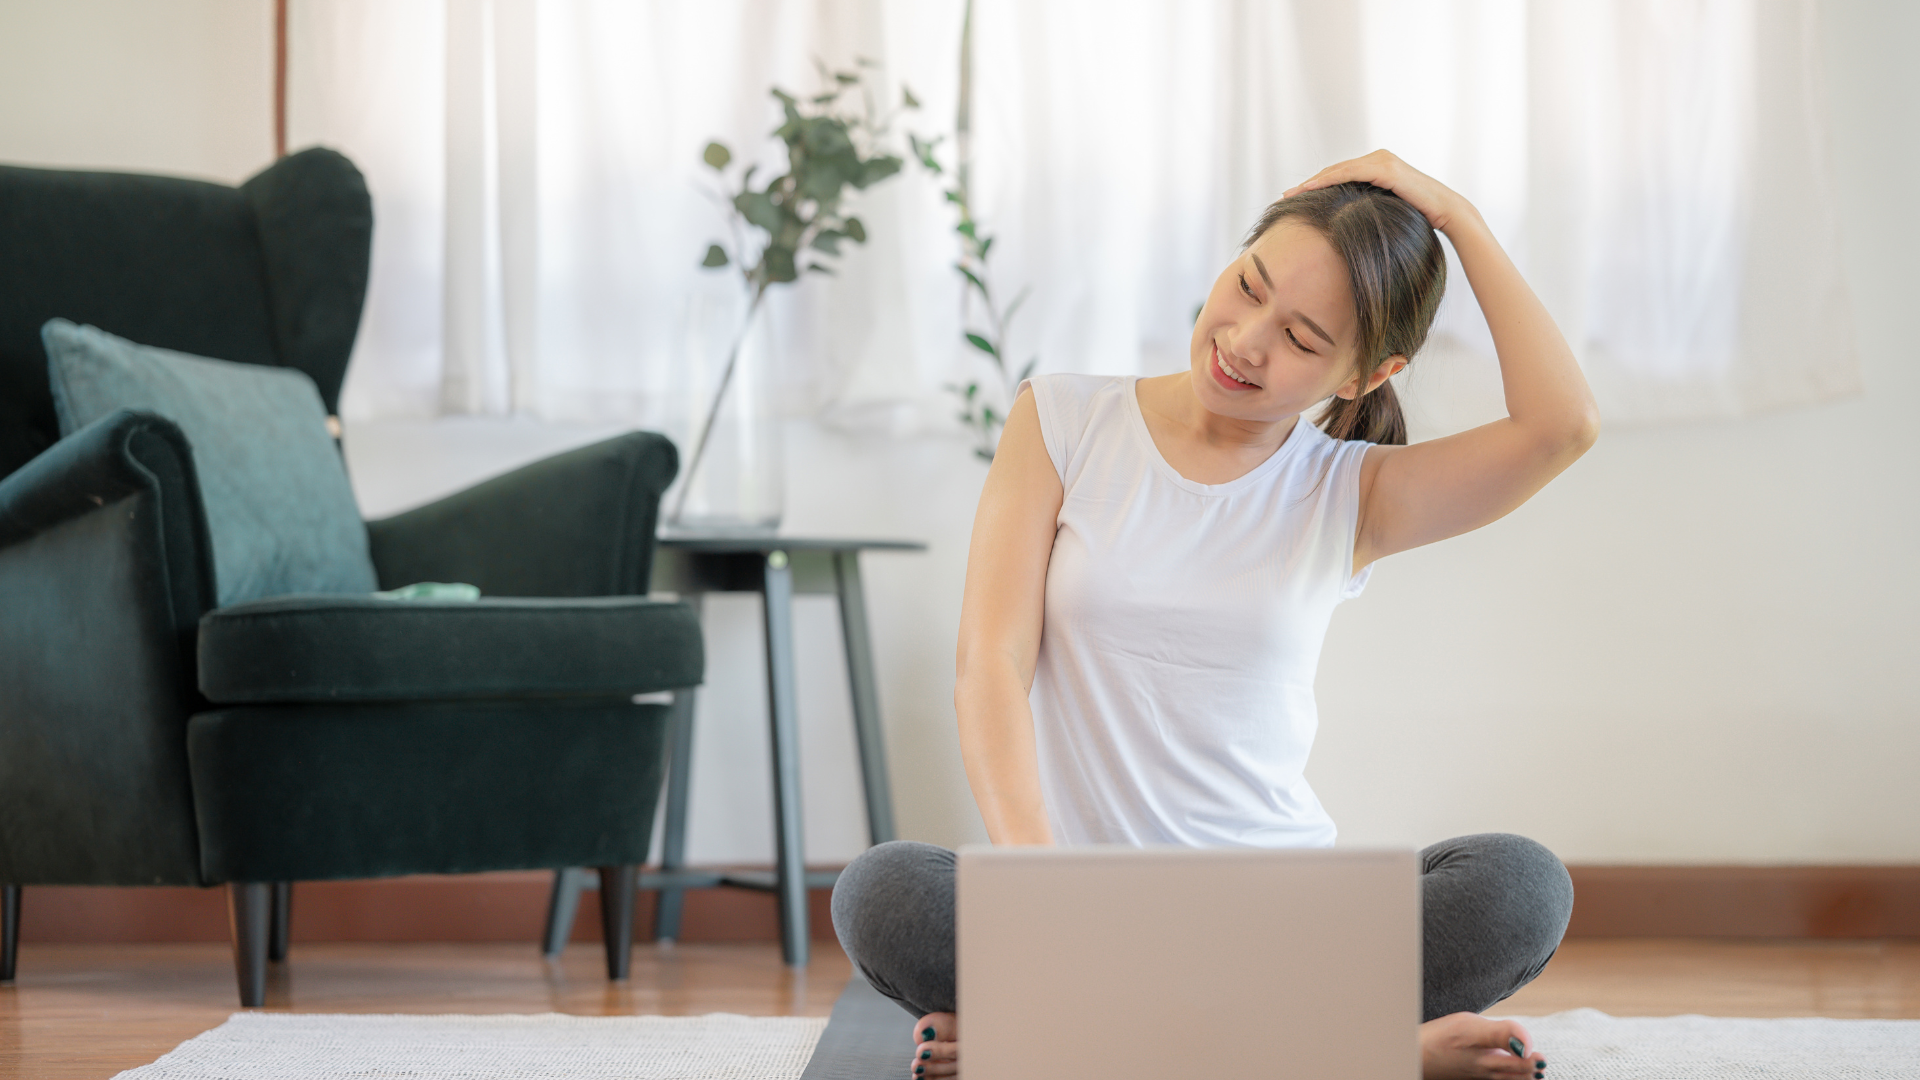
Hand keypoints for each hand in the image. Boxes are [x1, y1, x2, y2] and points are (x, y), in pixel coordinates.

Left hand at [1283, 150, 1474, 234]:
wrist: (1447, 212)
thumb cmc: (1419, 216)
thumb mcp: (1386, 210)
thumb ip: (1368, 208)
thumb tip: (1345, 225)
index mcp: (1377, 166)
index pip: (1340, 175)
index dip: (1316, 186)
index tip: (1294, 198)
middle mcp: (1378, 158)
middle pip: (1334, 171)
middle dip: (1308, 184)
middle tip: (1285, 196)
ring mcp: (1381, 161)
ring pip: (1338, 170)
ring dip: (1313, 183)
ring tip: (1292, 195)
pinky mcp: (1385, 168)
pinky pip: (1350, 173)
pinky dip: (1329, 180)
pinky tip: (1312, 190)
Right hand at [1419, 1013, 1546, 1079]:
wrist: (1410, 1055)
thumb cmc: (1437, 1039)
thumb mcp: (1470, 1027)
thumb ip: (1501, 1033)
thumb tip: (1529, 1044)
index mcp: (1490, 1060)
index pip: (1522, 1064)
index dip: (1534, 1060)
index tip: (1541, 1056)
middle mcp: (1485, 1072)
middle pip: (1515, 1076)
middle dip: (1531, 1071)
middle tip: (1541, 1065)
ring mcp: (1474, 1076)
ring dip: (1519, 1077)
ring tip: (1531, 1073)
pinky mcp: (1465, 1076)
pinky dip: (1504, 1078)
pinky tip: (1502, 1074)